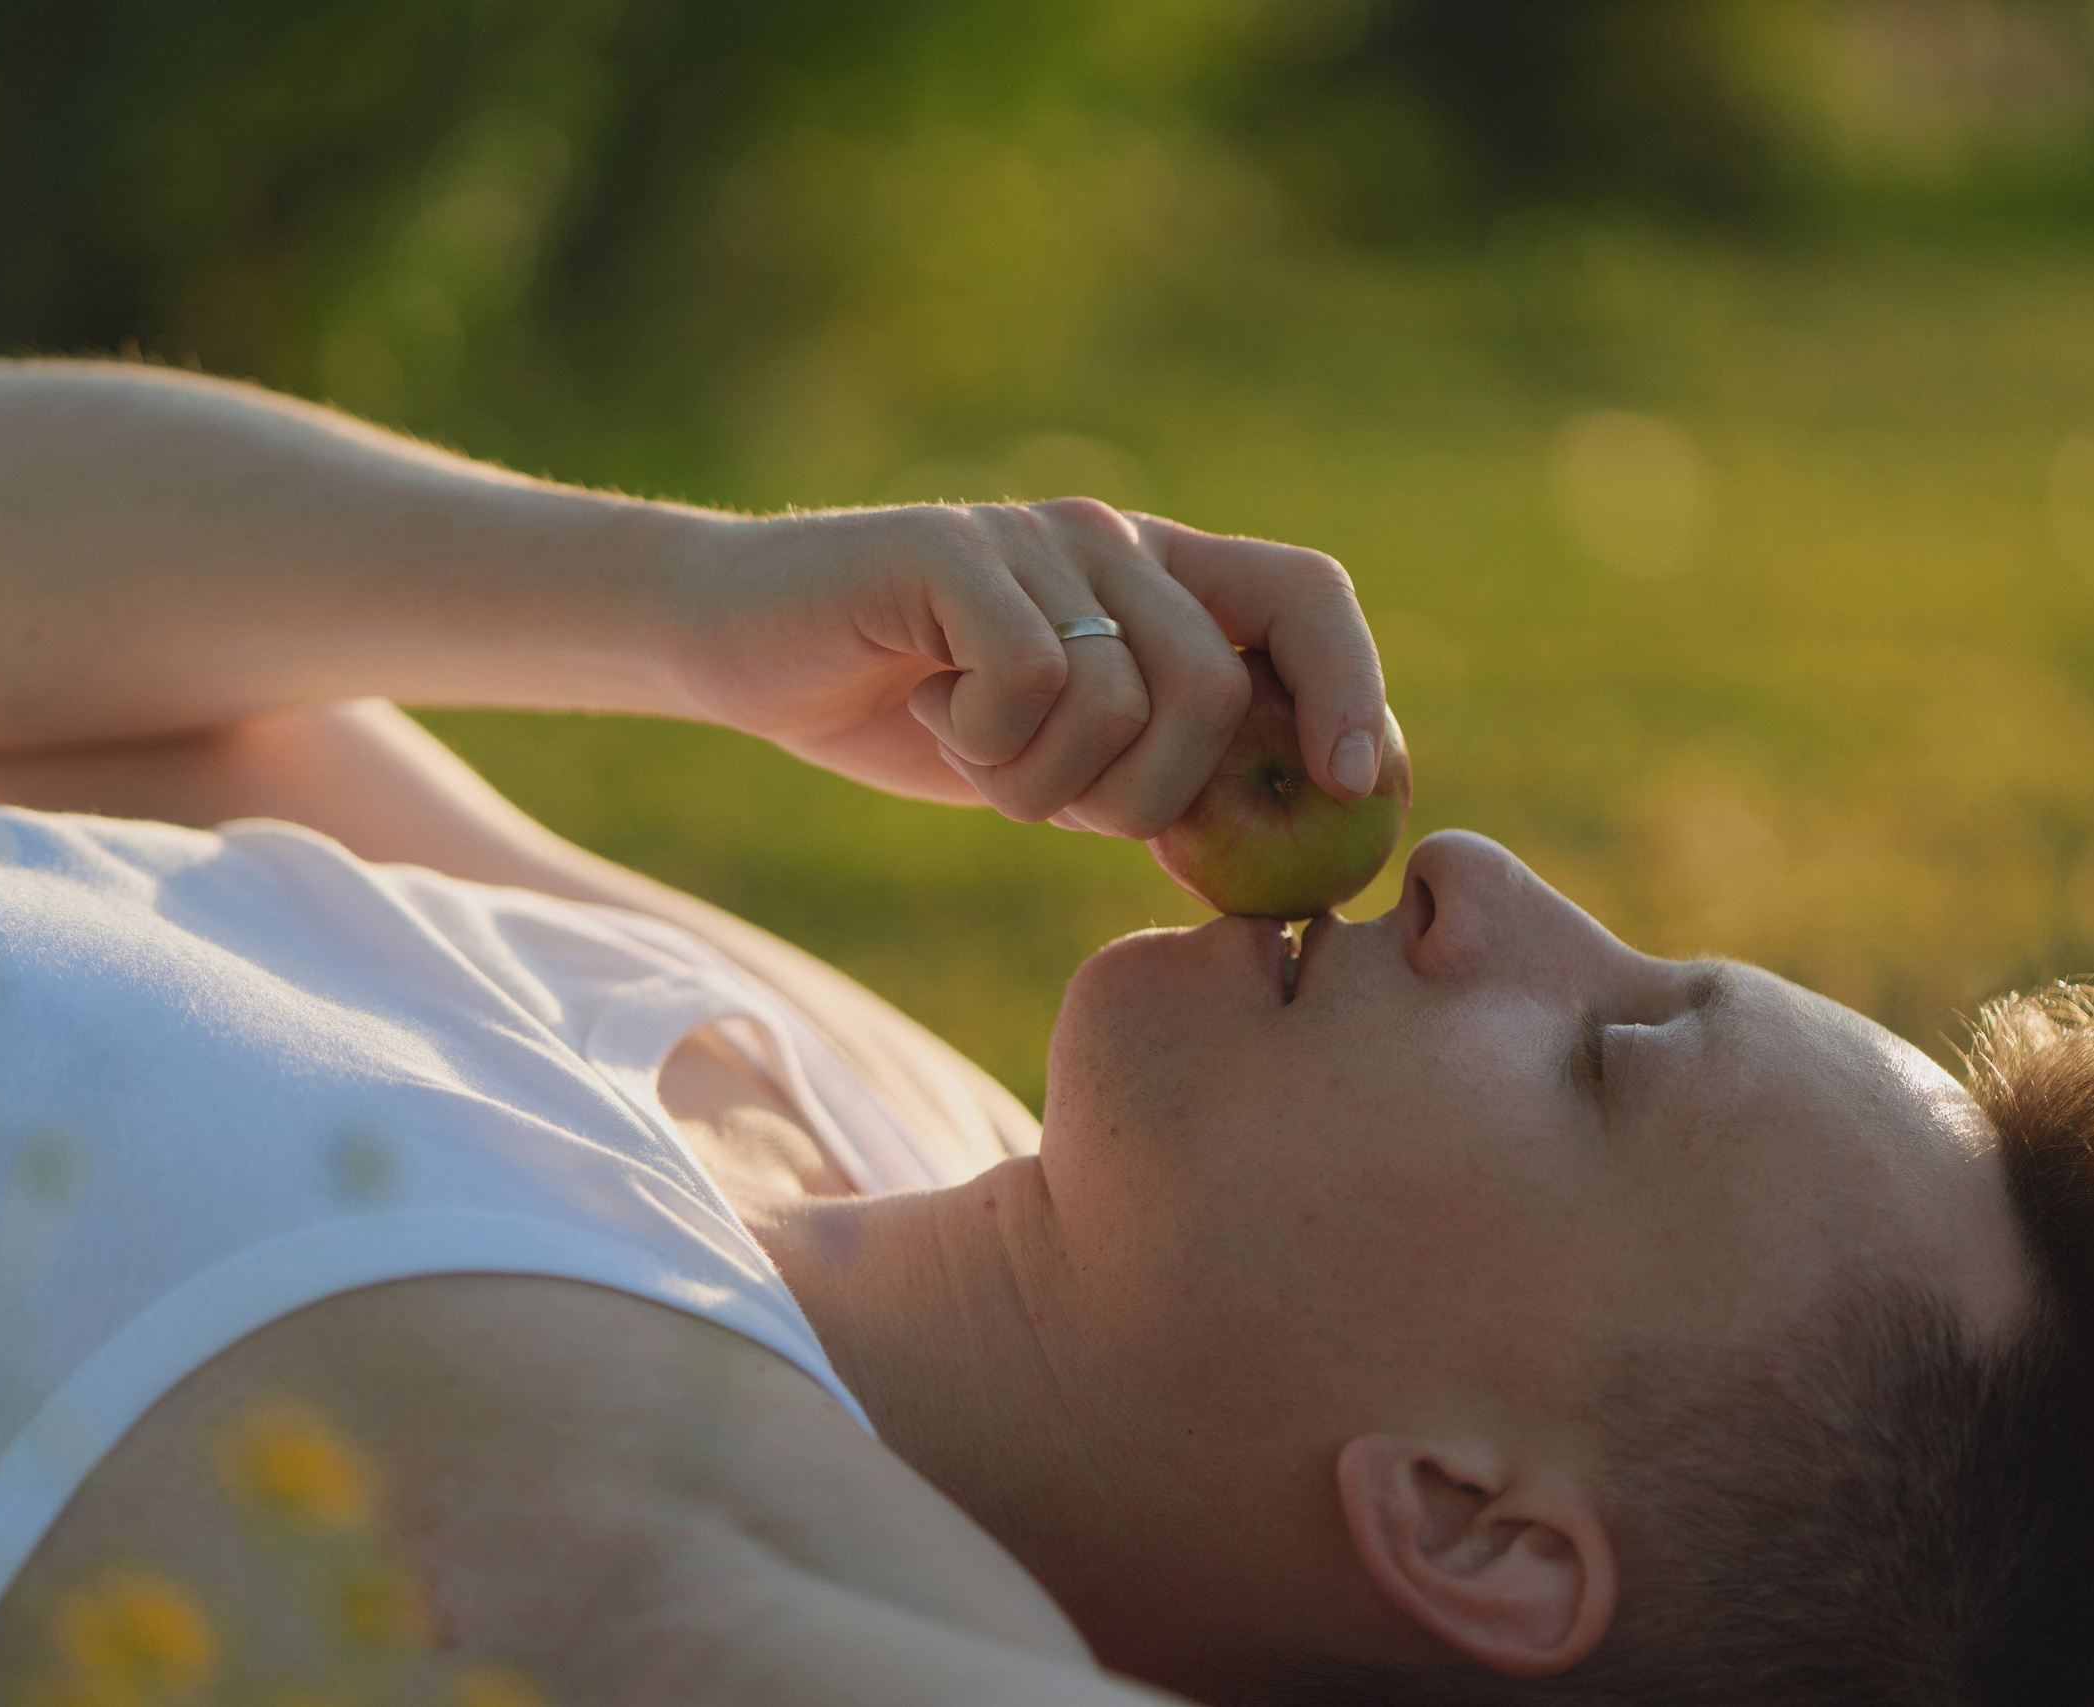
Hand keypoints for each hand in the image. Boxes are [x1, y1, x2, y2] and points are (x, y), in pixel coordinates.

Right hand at [671, 498, 1390, 836]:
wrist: (739, 648)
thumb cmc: (905, 713)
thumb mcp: (1058, 759)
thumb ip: (1159, 771)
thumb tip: (1297, 834)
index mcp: (1157, 578)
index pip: (1308, 595)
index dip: (1351, 686)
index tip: (1355, 785)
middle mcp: (1112, 538)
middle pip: (1216, 688)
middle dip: (1149, 798)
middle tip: (1055, 802)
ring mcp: (1033, 537)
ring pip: (1125, 699)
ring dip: (1042, 781)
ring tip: (971, 750)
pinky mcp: (951, 553)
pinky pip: (1030, 681)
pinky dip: (981, 741)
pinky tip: (924, 712)